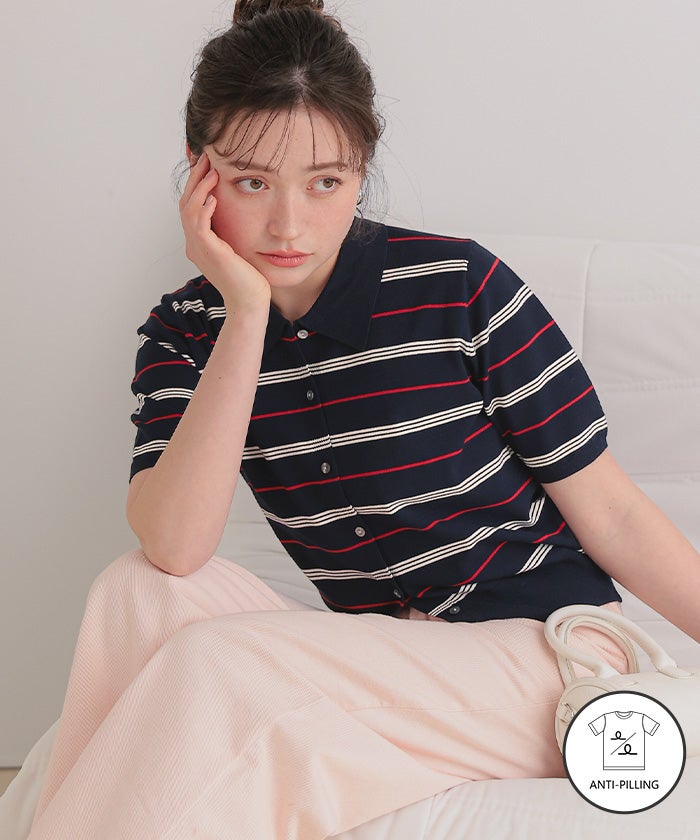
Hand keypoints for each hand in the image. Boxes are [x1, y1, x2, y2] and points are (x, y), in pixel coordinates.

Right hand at [179, 153, 270, 313]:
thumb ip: (234, 230)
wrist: (250, 302)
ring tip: (211, 170)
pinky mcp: (208, 252)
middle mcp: (194, 245)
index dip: (196, 184)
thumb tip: (243, 209)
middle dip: (195, 178)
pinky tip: (215, 195)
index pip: (191, 206)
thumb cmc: (250, 278)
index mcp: (199, 243)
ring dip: (199, 187)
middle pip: (186, 203)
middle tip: (206, 157)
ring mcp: (198, 249)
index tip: (207, 164)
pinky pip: (199, 224)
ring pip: (189, 210)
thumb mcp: (240, 247)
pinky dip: (204, 207)